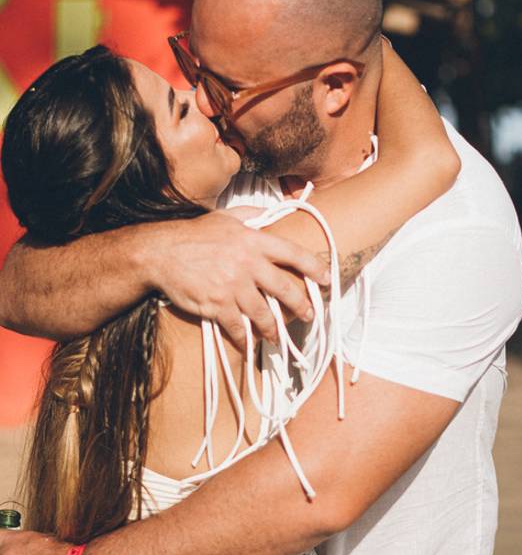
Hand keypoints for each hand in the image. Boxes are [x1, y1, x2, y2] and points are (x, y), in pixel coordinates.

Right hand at [145, 211, 329, 347]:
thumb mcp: (226, 216)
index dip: (314, 267)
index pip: (293, 254)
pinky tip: (250, 343)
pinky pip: (238, 327)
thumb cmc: (194, 233)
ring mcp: (232, 286)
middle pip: (285, 289)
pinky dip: (246, 338)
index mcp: (253, 240)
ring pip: (264, 313)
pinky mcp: (217, 305)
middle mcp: (247, 264)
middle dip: (301, 305)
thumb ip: (252, 213)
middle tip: (309, 315)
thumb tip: (273, 211)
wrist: (161, 252)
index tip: (326, 278)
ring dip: (274, 328)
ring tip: (277, 335)